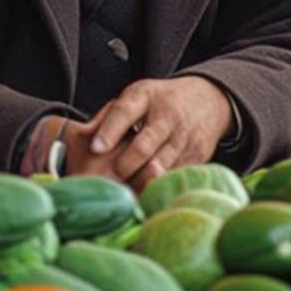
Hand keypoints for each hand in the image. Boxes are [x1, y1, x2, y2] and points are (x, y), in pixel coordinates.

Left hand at [76, 77, 232, 187]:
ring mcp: (185, 138)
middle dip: (125, 164)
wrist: (207, 100)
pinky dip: (158, 187)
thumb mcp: (136, 97)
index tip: (95, 149)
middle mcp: (167, 116)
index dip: (109, 131)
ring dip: (139, 182)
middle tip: (111, 176)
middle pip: (144, 146)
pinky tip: (145, 193)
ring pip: (160, 168)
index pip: (125, 112)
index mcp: (146, 97)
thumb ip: (111, 117)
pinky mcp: (197, 157)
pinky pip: (174, 177)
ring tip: (124, 192)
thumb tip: (83, 141)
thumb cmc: (160, 103)